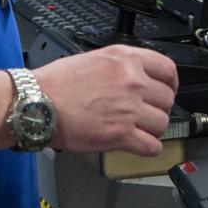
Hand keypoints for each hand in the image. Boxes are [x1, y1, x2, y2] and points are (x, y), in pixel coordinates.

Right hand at [36, 45, 177, 156]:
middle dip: (158, 107)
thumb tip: (134, 76)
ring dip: (153, 128)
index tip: (166, 89)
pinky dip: (148, 148)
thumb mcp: (93, 58)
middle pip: (167, 98)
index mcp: (125, 59)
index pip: (168, 69)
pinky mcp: (121, 134)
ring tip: (139, 129)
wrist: (37, 103)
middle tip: (146, 113)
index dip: (170, 83)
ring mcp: (129, 108)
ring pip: (162, 123)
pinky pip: (152, 146)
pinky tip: (138, 144)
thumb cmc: (56, 83)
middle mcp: (132, 81)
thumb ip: (119, 66)